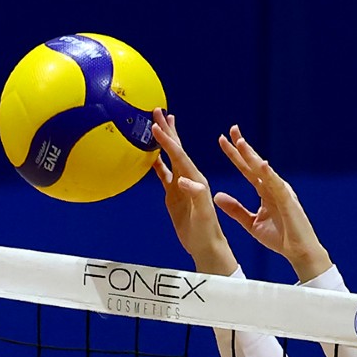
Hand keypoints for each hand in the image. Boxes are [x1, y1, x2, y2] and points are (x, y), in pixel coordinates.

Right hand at [151, 109, 238, 275]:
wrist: (206, 245)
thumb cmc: (206, 231)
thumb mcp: (203, 214)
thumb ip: (196, 195)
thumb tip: (182, 179)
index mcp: (196, 179)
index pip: (179, 155)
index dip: (167, 140)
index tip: (156, 126)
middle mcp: (189, 177)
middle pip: (176, 149)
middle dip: (166, 130)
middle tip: (157, 110)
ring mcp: (181, 185)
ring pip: (169, 157)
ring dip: (162, 141)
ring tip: (155, 125)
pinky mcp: (175, 194)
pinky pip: (163, 173)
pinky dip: (156, 162)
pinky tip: (149, 155)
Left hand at [214, 125, 331, 282]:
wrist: (299, 252)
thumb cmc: (280, 237)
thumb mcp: (251, 223)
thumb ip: (235, 209)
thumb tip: (217, 196)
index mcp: (265, 191)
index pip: (247, 169)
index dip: (235, 155)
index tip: (223, 140)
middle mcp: (274, 187)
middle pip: (256, 164)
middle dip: (244, 147)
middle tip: (232, 129)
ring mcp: (282, 192)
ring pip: (265, 171)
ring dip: (253, 156)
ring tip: (241, 143)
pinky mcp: (289, 201)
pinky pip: (277, 186)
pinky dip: (269, 175)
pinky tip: (261, 165)